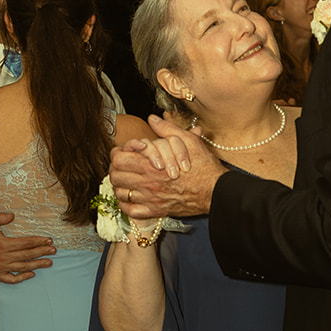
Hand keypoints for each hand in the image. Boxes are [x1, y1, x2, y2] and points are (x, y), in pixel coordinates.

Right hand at [0, 212, 55, 283]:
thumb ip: (1, 218)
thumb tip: (13, 215)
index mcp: (2, 244)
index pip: (25, 243)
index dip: (38, 241)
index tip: (48, 240)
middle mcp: (3, 257)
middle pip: (27, 255)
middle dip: (42, 252)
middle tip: (54, 251)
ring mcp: (0, 268)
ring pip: (22, 268)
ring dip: (37, 265)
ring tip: (49, 263)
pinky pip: (11, 279)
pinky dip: (22, 278)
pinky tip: (31, 274)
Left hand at [110, 126, 224, 220]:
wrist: (215, 191)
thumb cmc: (203, 166)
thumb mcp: (188, 141)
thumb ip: (167, 129)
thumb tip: (152, 119)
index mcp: (152, 164)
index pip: (118, 159)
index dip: (117, 153)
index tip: (122, 152)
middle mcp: (147, 183)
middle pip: (115, 176)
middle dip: (115, 169)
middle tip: (121, 166)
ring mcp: (150, 198)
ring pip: (120, 193)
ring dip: (119, 185)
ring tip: (125, 180)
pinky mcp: (156, 211)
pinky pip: (130, 211)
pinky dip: (126, 204)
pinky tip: (130, 197)